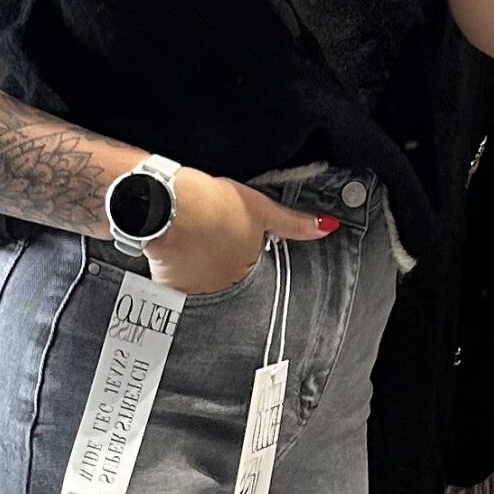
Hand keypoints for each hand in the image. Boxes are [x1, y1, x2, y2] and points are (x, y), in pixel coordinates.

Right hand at [144, 168, 336, 294]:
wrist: (168, 202)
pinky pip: (173, 284)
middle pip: (224, 279)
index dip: (240, 252)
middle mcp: (222, 289)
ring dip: (196, 267)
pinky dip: (173, 269)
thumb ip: (293, 223)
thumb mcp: (261, 208)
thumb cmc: (212, 203)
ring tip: (189, 240)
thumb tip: (327, 227)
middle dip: (218, 262)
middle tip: (208, 235)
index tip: (230, 238)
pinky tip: (172, 249)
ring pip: (198, 282)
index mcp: (247, 273)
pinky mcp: (167, 286)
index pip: (250, 272)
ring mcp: (193, 290)